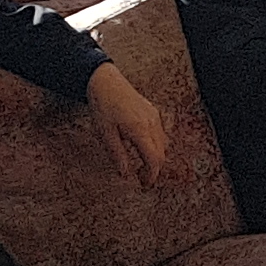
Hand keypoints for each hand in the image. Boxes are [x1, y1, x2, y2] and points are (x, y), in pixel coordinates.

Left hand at [86, 63, 169, 185]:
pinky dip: (155, 146)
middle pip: (161, 154)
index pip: (154, 159)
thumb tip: (125, 173)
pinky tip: (142, 149)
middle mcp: (151, 123)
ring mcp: (154, 117)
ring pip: (162, 144)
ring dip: (155, 158)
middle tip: (141, 179)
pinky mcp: (152, 112)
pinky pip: (159, 134)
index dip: (151, 175)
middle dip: (154, 169)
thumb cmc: (103, 105)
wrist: (106, 81)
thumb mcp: (105, 133)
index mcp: (140, 130)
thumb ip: (117, 155)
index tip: (144, 184)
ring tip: (140, 165)